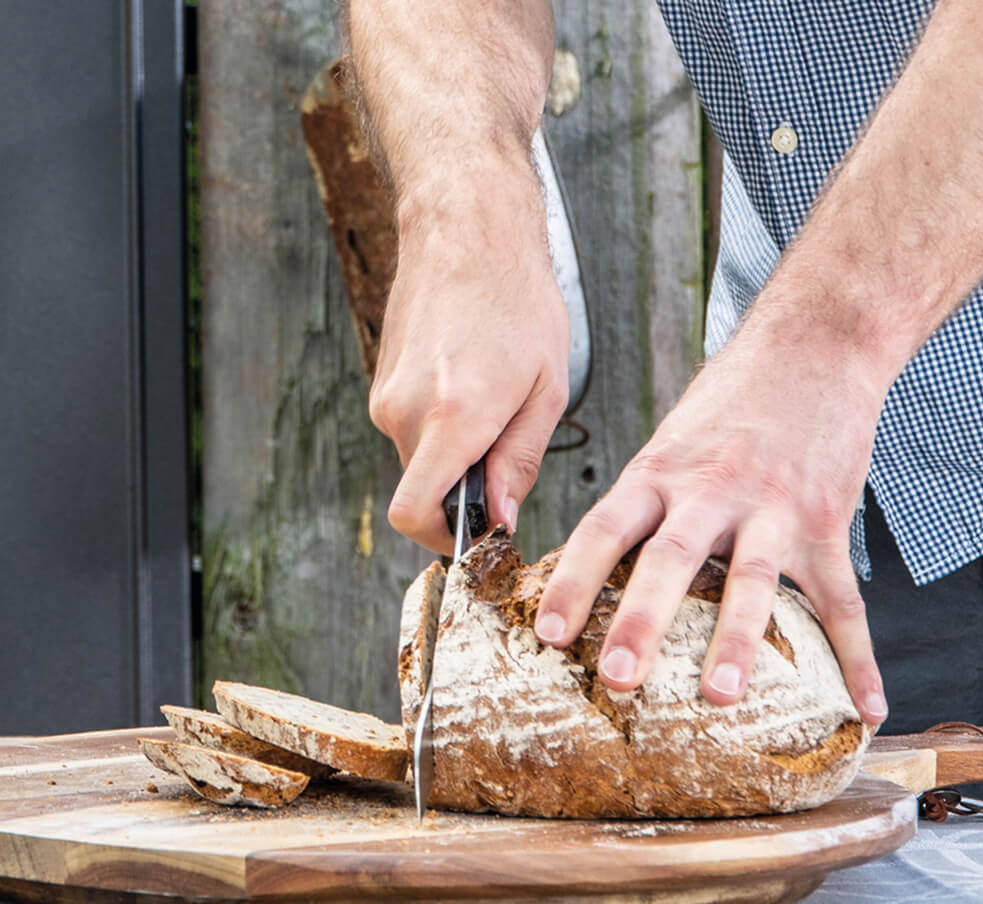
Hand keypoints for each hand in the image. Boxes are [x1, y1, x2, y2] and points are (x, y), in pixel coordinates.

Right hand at [370, 179, 569, 553]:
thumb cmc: (517, 300)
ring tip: (492, 401)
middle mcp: (405, 412)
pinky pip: (410, 429)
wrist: (466, 229)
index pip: (414, 514)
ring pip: (418, 459)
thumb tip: (500, 517)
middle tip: (505, 449)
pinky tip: (469, 383)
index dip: (444, 539)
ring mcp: (385, 395)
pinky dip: (440, 428)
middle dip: (462, 490)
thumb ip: (519, 462)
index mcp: (452, 417)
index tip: (477, 533)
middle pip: (423, 490)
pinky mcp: (381, 382)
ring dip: (453, 454)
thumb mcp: (545, 390)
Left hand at [533, 320, 889, 725]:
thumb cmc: (727, 404)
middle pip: (670, 557)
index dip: (572, 583)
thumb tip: (592, 564)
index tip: (548, 634)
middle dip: (643, 621)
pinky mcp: (825, 523)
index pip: (603, 530)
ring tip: (719, 695)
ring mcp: (773, 507)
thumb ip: (640, 501)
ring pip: (753, 580)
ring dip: (737, 642)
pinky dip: (857, 657)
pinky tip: (864, 703)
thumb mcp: (667, 442)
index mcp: (660, 472)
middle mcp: (711, 490)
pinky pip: (843, 599)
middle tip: (620, 677)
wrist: (811, 349)